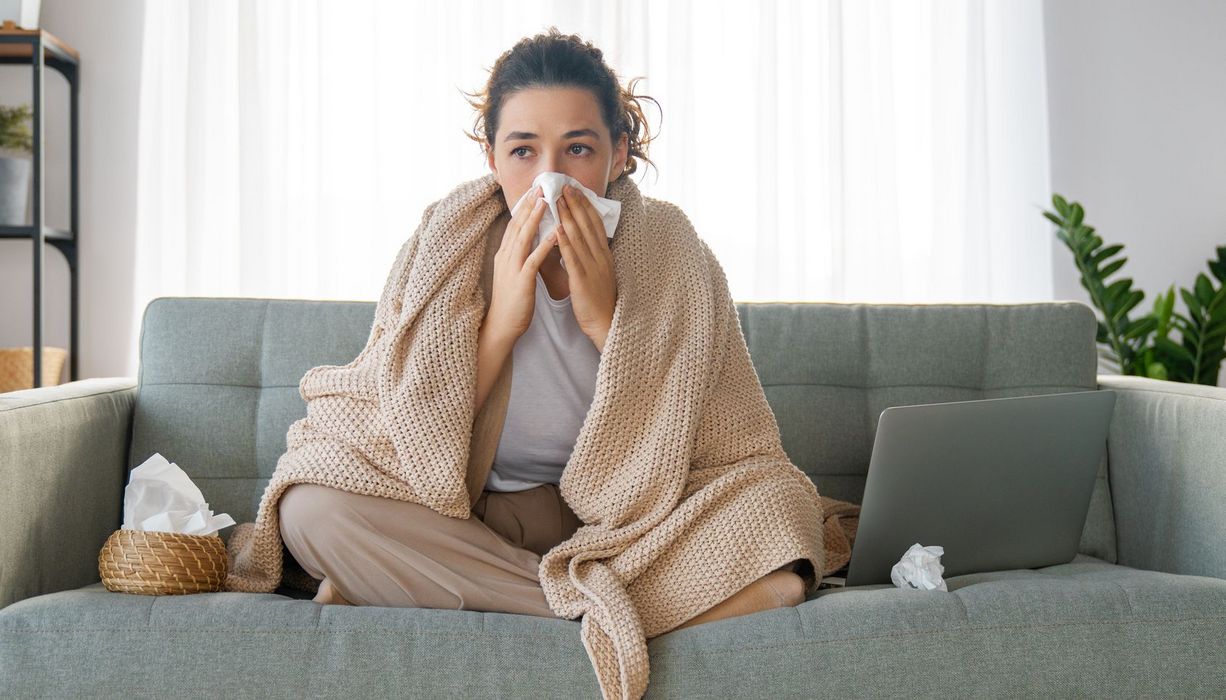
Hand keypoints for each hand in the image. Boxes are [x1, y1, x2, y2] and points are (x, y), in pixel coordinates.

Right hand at [486, 185, 556, 339]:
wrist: (501, 326)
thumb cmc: (511, 301)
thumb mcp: (513, 272)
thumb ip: (519, 255)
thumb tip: (529, 239)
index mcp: (505, 254)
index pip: (514, 224)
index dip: (524, 206)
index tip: (534, 190)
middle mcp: (506, 257)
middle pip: (517, 225)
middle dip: (529, 205)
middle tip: (540, 186)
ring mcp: (512, 268)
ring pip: (523, 238)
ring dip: (535, 218)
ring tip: (546, 201)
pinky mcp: (521, 282)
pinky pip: (533, 260)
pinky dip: (543, 246)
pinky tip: (554, 234)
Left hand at [556, 183, 617, 350]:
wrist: (605, 323)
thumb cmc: (599, 299)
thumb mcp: (598, 272)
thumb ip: (589, 255)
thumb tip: (578, 240)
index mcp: (604, 254)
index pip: (594, 224)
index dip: (585, 205)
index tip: (575, 190)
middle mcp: (600, 256)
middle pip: (587, 225)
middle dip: (575, 204)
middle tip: (564, 186)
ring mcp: (592, 267)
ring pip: (579, 237)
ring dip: (568, 216)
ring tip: (558, 200)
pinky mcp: (583, 280)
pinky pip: (573, 257)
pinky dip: (565, 242)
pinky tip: (557, 228)